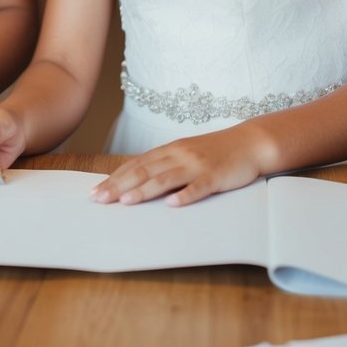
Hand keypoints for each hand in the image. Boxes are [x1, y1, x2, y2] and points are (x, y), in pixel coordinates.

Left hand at [92, 127, 265, 206]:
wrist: (250, 142)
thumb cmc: (215, 151)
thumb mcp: (186, 154)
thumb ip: (164, 165)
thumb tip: (137, 181)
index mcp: (170, 150)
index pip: (136, 164)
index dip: (115, 177)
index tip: (96, 191)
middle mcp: (179, 155)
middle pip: (144, 170)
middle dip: (120, 185)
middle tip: (100, 199)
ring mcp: (197, 164)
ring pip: (166, 178)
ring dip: (144, 190)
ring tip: (126, 201)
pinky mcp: (215, 176)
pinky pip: (199, 186)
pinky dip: (185, 195)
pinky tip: (172, 204)